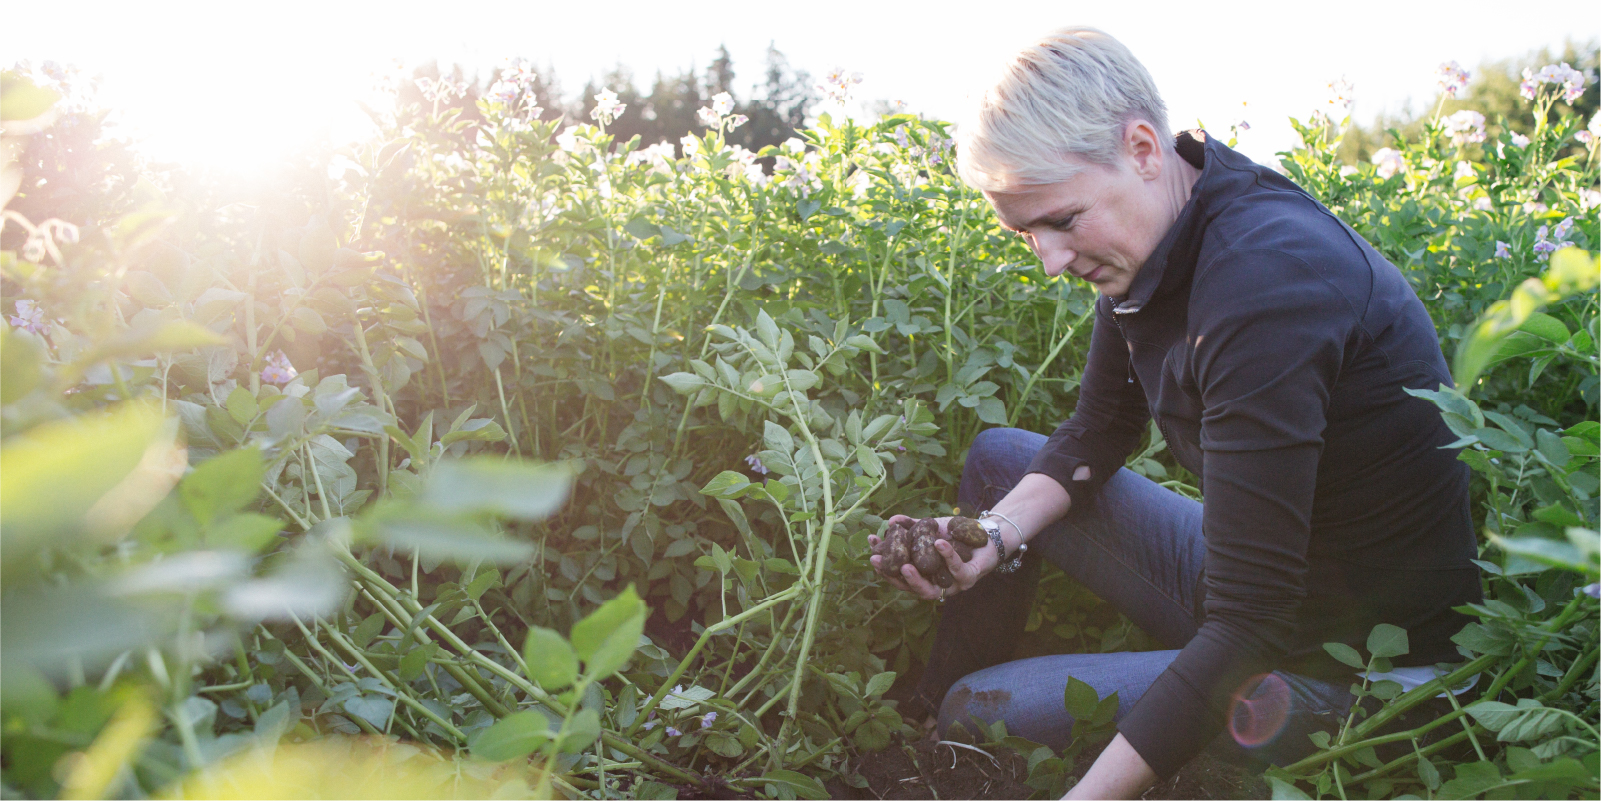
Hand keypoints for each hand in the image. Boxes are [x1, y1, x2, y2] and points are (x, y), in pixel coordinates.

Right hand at [867, 515, 998, 601]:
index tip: (871, 552)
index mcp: (925, 576)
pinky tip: (938, 543)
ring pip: (931, 592)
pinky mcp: (970, 577)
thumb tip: (889, 521)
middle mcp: (937, 585)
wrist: (987, 533)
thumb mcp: (931, 529)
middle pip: (911, 590)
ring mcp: (953, 585)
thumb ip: (911, 527)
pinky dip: (947, 557)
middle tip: (879, 562)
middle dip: (893, 578)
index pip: (900, 578)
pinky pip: (957, 571)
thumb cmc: (957, 536)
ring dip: (915, 580)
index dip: (884, 568)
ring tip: (904, 566)